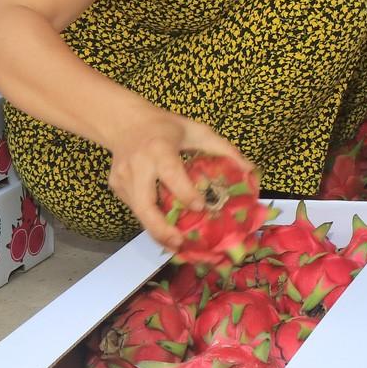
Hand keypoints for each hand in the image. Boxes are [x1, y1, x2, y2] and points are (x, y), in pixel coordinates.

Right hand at [104, 104, 251, 248]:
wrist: (125, 123)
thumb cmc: (166, 127)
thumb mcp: (197, 131)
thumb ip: (223, 149)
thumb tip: (250, 171)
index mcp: (159, 148)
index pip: (171, 174)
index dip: (185, 192)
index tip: (201, 207)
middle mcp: (137, 165)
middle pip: (145, 204)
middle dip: (161, 228)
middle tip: (180, 243)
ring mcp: (123, 178)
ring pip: (139, 212)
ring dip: (157, 231)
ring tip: (176, 244)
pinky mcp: (116, 187)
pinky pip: (136, 209)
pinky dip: (150, 221)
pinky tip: (164, 229)